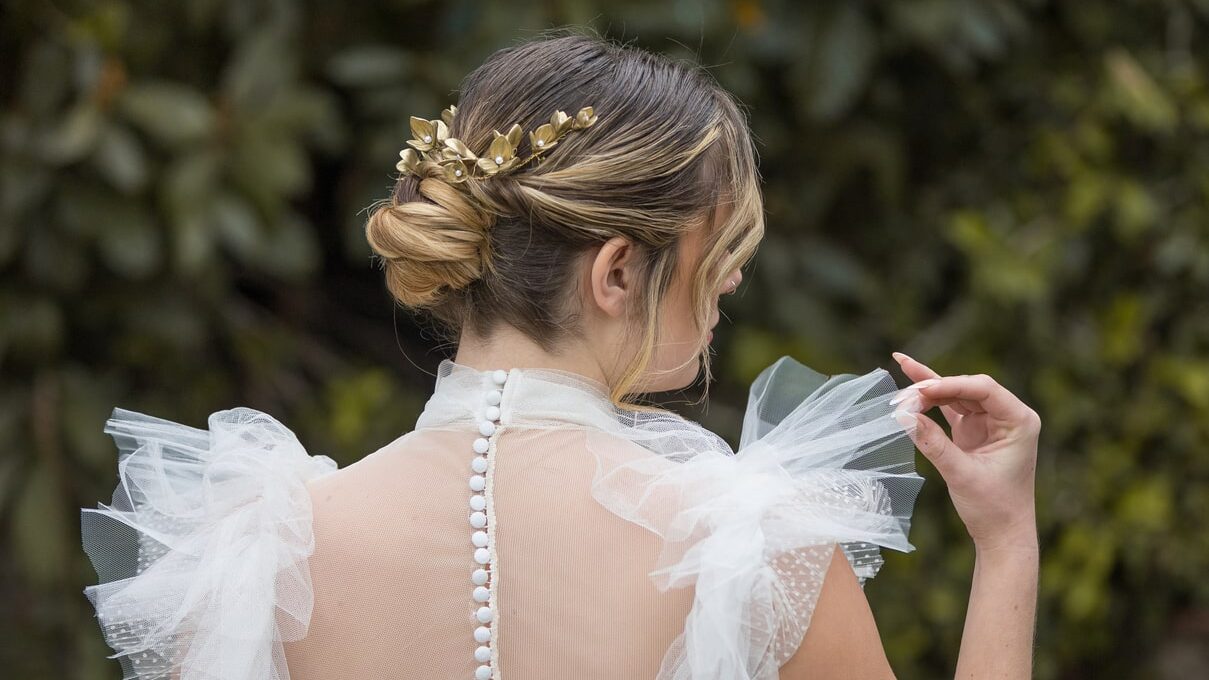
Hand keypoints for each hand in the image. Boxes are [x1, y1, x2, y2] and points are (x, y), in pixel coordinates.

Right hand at [890, 352, 1040, 552]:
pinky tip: (913, 384)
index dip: (950, 385)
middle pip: (967, 388)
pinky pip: (951, 408)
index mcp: (1020, 421)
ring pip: (956, 395)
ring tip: (900, 395)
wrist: (1002, 533)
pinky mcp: (975, 430)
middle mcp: (1008, 416)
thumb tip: (904, 415)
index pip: (983, 389)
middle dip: (934, 389)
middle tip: (902, 399)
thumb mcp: (961, 475)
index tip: (919, 392)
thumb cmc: (993, 507)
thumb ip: (934, 443)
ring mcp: (990, 422)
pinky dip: (932, 401)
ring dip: (929, 394)